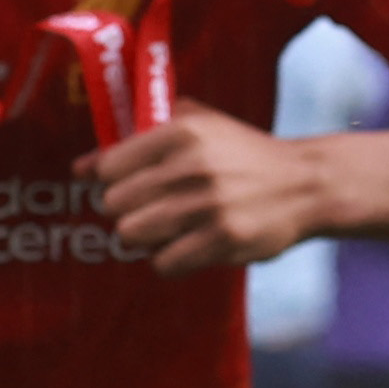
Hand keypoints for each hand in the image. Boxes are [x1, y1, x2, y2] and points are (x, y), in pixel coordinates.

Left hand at [86, 106, 334, 275]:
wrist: (306, 183)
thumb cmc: (243, 154)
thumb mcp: (201, 125)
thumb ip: (143, 135)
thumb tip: (82, 167)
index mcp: (182, 130)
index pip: (109, 165)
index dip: (110, 180)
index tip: (125, 185)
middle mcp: (192, 165)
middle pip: (115, 205)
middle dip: (125, 211)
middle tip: (147, 210)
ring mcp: (208, 205)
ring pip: (132, 236)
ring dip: (143, 238)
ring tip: (165, 229)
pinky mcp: (224, 240)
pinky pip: (164, 263)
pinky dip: (169, 259)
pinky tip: (187, 246)